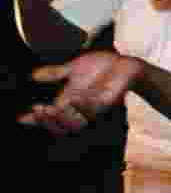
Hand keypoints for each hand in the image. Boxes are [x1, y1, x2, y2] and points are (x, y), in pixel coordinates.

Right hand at [18, 51, 143, 135]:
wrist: (123, 64)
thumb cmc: (99, 67)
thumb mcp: (73, 68)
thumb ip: (54, 73)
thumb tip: (33, 76)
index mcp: (71, 104)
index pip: (52, 120)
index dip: (38, 121)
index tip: (25, 116)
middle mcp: (82, 110)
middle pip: (62, 128)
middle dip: (49, 121)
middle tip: (41, 108)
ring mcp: (95, 108)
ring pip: (78, 123)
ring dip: (64, 116)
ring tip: (54, 106)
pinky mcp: (109, 103)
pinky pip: (96, 110)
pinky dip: (85, 106)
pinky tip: (76, 98)